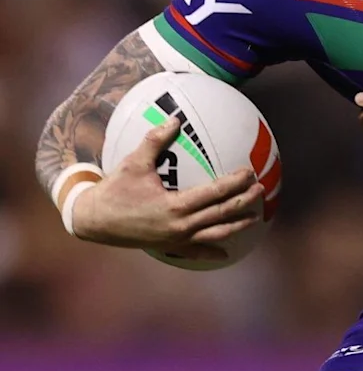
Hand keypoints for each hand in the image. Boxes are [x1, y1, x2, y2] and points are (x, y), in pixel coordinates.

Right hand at [71, 117, 262, 259]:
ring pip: (214, 234)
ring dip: (236, 226)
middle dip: (243, 202)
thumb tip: (175, 119)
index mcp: (175, 205)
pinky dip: (212, 251)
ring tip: (254, 218)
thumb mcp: (134, 163)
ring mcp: (176, 239)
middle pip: (221, 214)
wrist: (93, 221)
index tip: (249, 173)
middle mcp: (180, 225)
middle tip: (261, 190)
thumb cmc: (114, 190)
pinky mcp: (169, 247)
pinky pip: (195, 252)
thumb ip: (155, 140)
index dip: (234, 183)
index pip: (214, 192)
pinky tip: (227, 252)